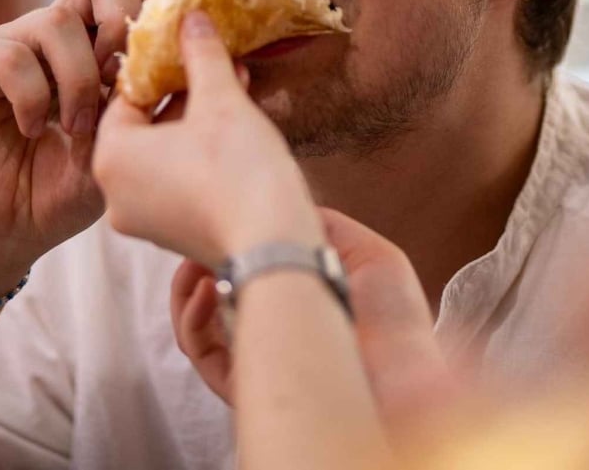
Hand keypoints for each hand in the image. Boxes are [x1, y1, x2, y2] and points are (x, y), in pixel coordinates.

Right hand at [0, 0, 151, 291]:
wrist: (4, 230)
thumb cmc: (67, 189)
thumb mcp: (130, 148)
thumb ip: (166, 106)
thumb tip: (234, 69)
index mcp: (97, 41)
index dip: (157, 16)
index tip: (160, 72)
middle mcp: (56, 30)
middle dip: (122, 24)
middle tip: (119, 83)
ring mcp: (11, 41)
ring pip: (57, 20)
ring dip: (78, 81)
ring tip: (76, 128)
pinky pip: (11, 56)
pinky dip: (31, 98)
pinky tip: (33, 130)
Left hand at [93, 11, 322, 267]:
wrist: (275, 248)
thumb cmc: (239, 171)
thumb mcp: (220, 100)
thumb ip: (201, 54)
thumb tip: (191, 16)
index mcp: (110, 157)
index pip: (125, 95)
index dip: (159, 65)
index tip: (186, 45)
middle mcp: (115, 194)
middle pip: (144, 125)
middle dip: (183, 92)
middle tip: (215, 63)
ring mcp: (142, 220)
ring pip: (163, 154)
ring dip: (196, 122)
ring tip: (234, 89)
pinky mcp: (172, 236)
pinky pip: (176, 182)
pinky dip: (199, 156)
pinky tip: (237, 130)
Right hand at [170, 208, 451, 425]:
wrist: (402, 370)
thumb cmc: (395, 316)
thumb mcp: (367, 252)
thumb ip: (323, 225)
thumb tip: (281, 204)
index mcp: (298, 296)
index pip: (245, 267)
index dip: (226, 242)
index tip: (218, 217)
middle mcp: (274, 326)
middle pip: (210, 292)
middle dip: (193, 260)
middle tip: (191, 236)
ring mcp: (258, 356)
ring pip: (196, 325)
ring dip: (186, 287)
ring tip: (195, 263)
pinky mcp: (248, 384)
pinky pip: (201, 353)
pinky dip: (192, 320)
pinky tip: (206, 289)